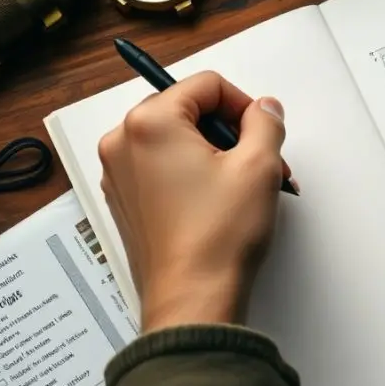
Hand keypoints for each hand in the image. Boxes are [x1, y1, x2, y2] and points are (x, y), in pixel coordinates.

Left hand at [98, 71, 290, 332]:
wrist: (193, 299)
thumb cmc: (215, 240)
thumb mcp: (259, 166)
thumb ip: (265, 123)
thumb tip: (263, 111)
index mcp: (150, 123)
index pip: (206, 85)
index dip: (244, 105)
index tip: (261, 131)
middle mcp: (123, 144)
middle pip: (188, 111)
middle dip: (229, 132)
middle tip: (258, 162)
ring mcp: (119, 176)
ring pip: (176, 141)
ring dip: (213, 155)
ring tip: (242, 187)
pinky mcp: (126, 203)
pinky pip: (162, 170)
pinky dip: (191, 176)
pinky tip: (219, 203)